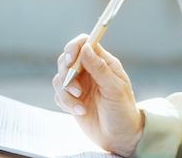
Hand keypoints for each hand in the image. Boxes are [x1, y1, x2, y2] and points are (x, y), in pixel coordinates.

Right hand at [53, 34, 143, 156]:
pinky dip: (65, 103)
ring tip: (80, 107)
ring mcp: (79, 85)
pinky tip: (80, 112)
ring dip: (66, 93)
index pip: (85, 43)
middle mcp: (89, 71)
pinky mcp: (72, 99)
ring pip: (60, 77)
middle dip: (67, 73)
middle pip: (67, 58)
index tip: (71, 60)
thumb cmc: (123, 111)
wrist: (119, 137)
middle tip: (76, 90)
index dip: (75, 46)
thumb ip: (99, 68)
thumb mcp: (114, 89)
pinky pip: (58, 94)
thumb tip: (86, 48)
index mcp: (103, 63)